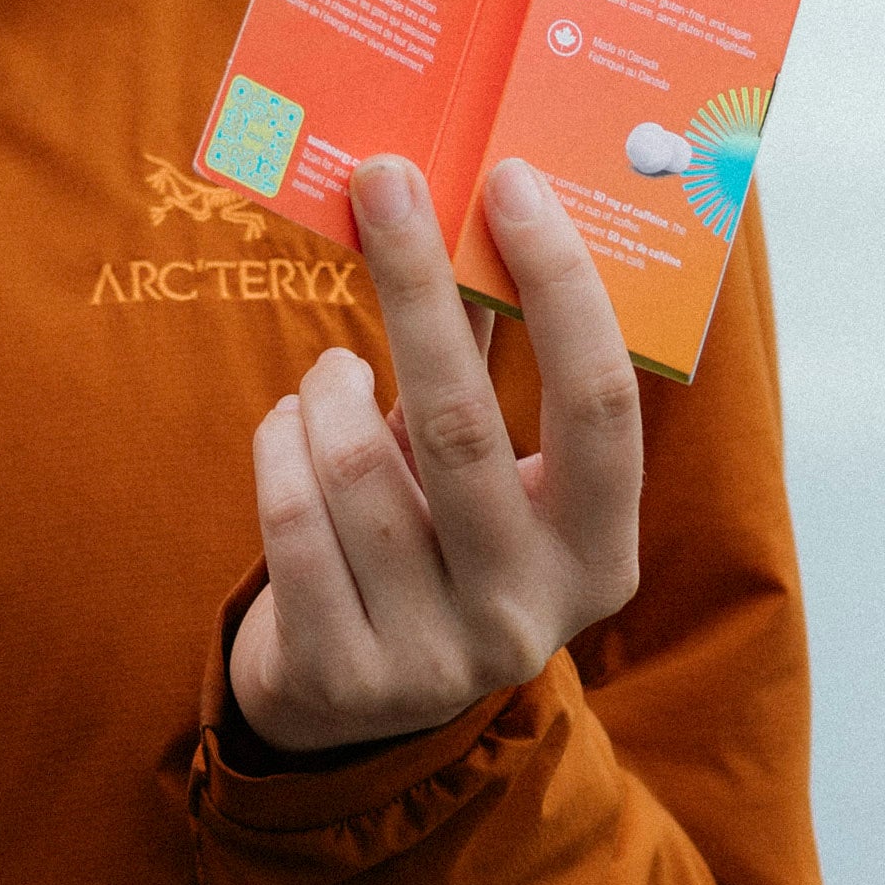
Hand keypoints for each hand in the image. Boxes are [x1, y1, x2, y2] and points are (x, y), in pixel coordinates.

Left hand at [229, 157, 642, 755]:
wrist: (351, 704)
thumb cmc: (432, 542)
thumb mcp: (487, 472)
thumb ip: (486, 359)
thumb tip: (464, 202)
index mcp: (600, 554)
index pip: (603, 402)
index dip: (561, 285)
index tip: (512, 181)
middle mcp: (529, 614)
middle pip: (463, 420)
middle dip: (415, 282)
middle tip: (383, 180)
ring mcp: (434, 657)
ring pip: (352, 459)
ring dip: (327, 387)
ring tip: (332, 376)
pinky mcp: (340, 675)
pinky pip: (289, 511)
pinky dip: (280, 442)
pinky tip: (292, 429)